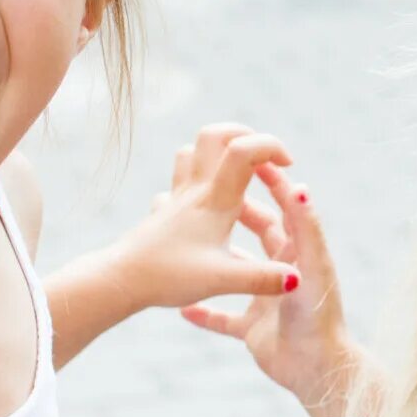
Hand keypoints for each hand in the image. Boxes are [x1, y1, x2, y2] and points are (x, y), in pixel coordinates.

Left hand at [110, 124, 297, 313]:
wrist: (119, 281)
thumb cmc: (168, 277)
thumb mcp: (222, 281)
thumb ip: (262, 278)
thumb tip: (297, 279)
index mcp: (215, 201)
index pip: (243, 150)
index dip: (271, 146)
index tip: (288, 164)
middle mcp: (195, 191)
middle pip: (214, 135)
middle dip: (245, 135)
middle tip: (265, 159)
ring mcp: (177, 199)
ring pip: (192, 152)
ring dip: (219, 153)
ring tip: (239, 175)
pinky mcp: (165, 212)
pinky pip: (179, 181)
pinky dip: (198, 180)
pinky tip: (205, 205)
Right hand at [178, 145, 358, 416]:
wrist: (316, 370)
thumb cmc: (318, 317)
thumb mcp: (309, 267)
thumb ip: (304, 227)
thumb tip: (299, 184)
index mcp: (300, 255)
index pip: (284, 210)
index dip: (269, 184)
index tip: (249, 158)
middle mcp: (284, 274)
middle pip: (260, 234)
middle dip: (235, 212)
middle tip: (209, 191)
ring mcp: (266, 302)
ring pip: (235, 273)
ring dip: (214, 258)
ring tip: (186, 237)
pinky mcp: (252, 329)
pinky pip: (222, 318)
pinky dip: (203, 312)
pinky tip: (178, 305)